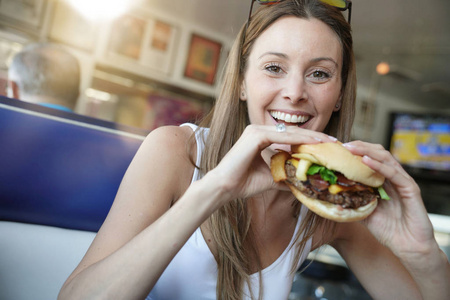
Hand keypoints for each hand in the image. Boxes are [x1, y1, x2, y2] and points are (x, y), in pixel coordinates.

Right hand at [207, 124, 335, 201]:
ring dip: (312, 137)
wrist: (224, 187)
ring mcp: (256, 130)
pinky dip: (300, 140)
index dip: (310, 141)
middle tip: (335, 142)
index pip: (291, 137)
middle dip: (316, 137)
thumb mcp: (271, 178)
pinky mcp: (255, 135)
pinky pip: (283, 137)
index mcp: (261, 137)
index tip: (328, 146)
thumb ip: (286, 176)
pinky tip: (316, 143)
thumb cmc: (244, 183)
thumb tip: (302, 184)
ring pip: (291, 133)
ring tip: (330, 142)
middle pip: (294, 132)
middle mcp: (259, 130)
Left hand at [342, 141, 435, 257]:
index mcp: (383, 180)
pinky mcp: (410, 188)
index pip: (369, 158)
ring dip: (366, 151)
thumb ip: (351, 203)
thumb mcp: (363, 213)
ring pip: (385, 158)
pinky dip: (379, 165)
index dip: (354, 152)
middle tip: (341, 145)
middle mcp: (393, 177)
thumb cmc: (388, 230)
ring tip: (350, 148)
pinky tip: (366, 160)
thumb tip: (330, 198)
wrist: (408, 247)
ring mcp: (402, 181)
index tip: (336, 149)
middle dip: (359, 146)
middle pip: (377, 153)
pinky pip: (394, 173)